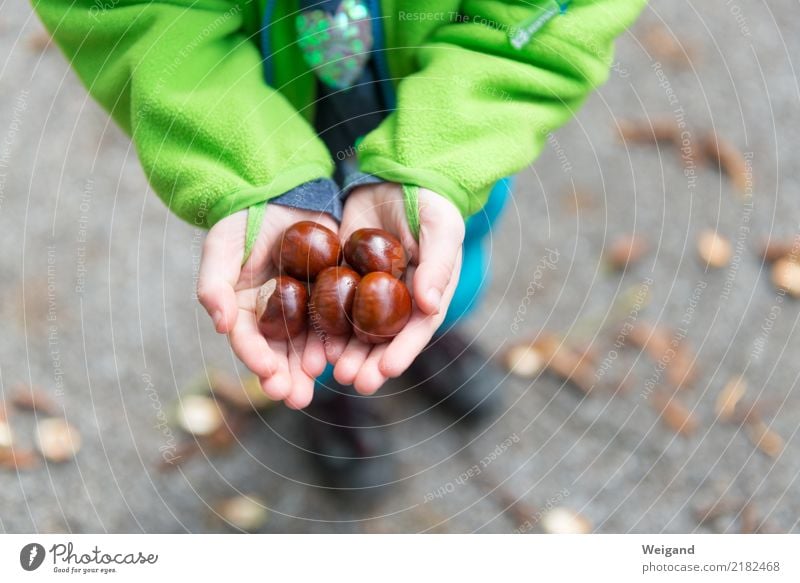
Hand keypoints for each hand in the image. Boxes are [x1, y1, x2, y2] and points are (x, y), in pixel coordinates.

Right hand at [197, 205, 336, 408]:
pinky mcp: (330, 294)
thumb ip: (214, 284)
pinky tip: (343, 355)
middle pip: (278, 351)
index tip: (268, 374)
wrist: (283, 191)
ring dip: (311, 365)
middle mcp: (272, 314)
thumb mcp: (222, 245)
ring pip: (307, 343)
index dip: (256, 358)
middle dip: (286, 376)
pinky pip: (335, 321)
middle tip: (296, 398)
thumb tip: (219, 324)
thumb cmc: (244, 218)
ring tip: (321, 381)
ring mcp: (302, 306)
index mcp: (243, 308)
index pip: (247, 339)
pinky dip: (337, 339)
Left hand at [330, 183, 463, 393]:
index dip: (403, 352)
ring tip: (329, 371)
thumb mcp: (441, 228)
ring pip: (357, 329)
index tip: (387, 371)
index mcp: (428, 293)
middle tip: (353, 381)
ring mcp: (370, 291)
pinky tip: (312, 343)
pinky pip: (333, 306)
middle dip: (369, 362)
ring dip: (345, 352)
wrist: (396, 175)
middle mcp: (399, 300)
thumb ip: (438, 265)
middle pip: (384, 339)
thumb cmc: (429, 201)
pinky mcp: (344, 277)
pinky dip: (323, 326)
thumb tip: (430, 304)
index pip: (417, 329)